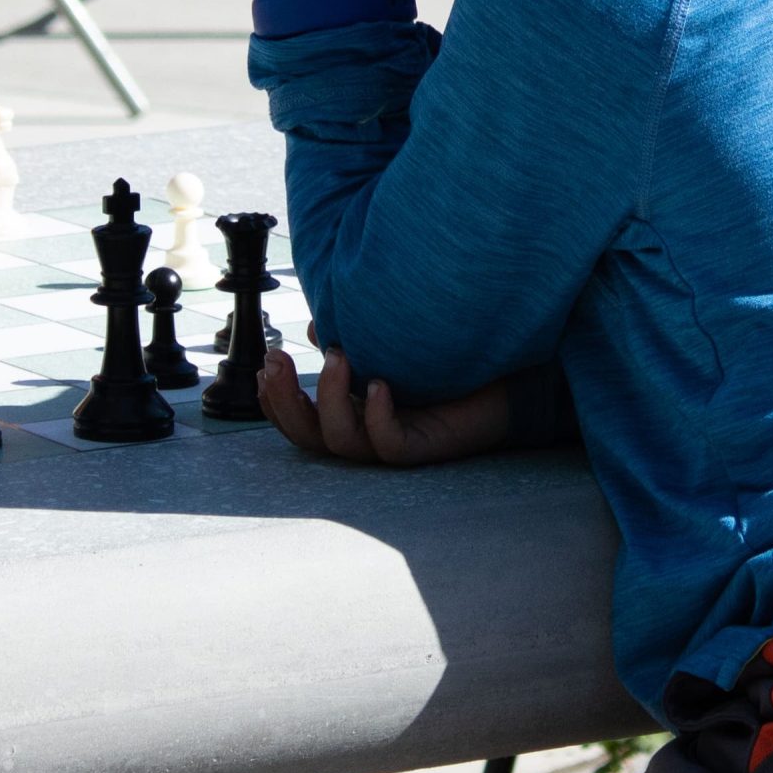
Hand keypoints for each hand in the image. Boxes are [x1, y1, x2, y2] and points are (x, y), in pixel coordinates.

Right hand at [260, 343, 512, 466]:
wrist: (505, 379)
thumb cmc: (444, 362)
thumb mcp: (385, 344)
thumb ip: (350, 337)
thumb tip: (314, 325)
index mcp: (349, 411)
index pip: (298, 418)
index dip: (274, 397)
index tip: (267, 359)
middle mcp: (364, 432)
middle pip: (308, 436)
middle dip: (285, 401)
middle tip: (278, 360)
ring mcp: (392, 443)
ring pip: (342, 442)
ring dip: (330, 399)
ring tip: (339, 358)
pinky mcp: (424, 448)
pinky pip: (389, 445)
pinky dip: (377, 417)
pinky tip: (379, 385)